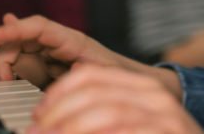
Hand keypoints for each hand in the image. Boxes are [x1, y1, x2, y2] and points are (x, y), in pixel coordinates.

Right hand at [0, 13, 119, 86]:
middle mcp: (56, 43)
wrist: (124, 81)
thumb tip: (69, 71)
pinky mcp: (43, 68)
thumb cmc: (115, 74)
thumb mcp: (103, 74)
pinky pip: (20, 64)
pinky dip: (9, 68)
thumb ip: (85, 73)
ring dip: (3, 62)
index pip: (39, 27)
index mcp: (71, 40)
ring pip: (16, 51)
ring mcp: (48, 54)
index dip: (15, 28)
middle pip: (21, 36)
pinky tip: (3, 72)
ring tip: (3, 80)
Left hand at [30, 65, 203, 133]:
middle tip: (38, 131)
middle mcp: (154, 96)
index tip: (39, 113)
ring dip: (72, 128)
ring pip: (109, 112)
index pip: (93, 75)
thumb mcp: (128, 127)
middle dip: (59, 112)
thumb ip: (98, 121)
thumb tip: (50, 127)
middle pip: (95, 91)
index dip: (60, 92)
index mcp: (141, 88)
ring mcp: (166, 117)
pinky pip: (127, 132)